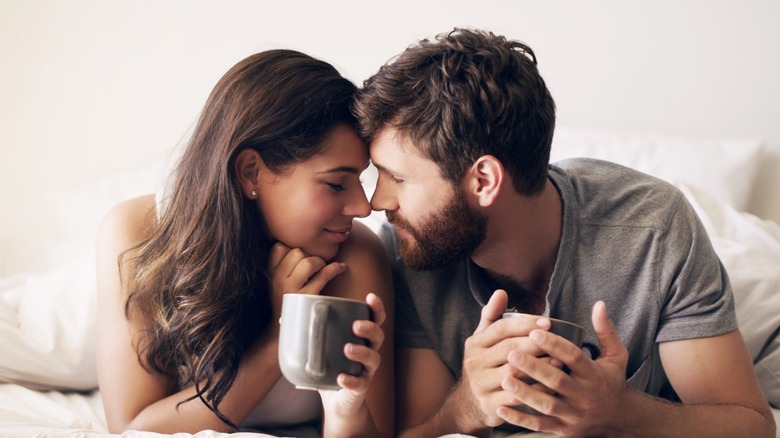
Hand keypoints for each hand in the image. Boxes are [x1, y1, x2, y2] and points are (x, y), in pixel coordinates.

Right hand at [267, 242, 346, 319]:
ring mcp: (292, 290)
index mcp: (270, 274)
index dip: (293, 248)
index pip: (279, 247)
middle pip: (296, 252)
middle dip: (309, 254)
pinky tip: (341, 268)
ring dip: (320, 262)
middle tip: (314, 264)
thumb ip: (283, 265)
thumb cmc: (287, 302)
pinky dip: (335, 268)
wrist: (285, 331)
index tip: (301, 255)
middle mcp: (278, 281)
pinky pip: (323, 275)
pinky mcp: (307, 298)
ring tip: (323, 268)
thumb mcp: (277, 283)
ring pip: (309, 262)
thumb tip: (302, 246)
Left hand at [319, 293, 385, 415]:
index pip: (375, 319)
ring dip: (362, 352)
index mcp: (361, 338)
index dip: (376, 307)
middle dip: (370, 328)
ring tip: (347, 349)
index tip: (370, 296)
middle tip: (356, 325)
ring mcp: (366, 370)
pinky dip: (351, 380)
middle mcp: (369, 351)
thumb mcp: (321, 350)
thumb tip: (283, 319)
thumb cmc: (330, 369)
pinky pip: (360, 383)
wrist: (336, 402)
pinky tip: (341, 378)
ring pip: (374, 358)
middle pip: (378, 336)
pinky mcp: (361, 388)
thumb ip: (307, 334)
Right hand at [457, 290, 552, 428]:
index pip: (500, 329)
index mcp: (475, 344)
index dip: (524, 324)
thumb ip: (491, 316)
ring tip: (559, 362)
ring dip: (537, 367)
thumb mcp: (482, 341)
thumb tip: (501, 292)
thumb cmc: (483, 365)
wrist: (468, 404)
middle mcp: (474, 363)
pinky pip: (516, 397)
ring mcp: (480, 385)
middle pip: (508, 350)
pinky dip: (535, 392)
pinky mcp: (489, 405)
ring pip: (513, 373)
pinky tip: (552, 387)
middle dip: (534, 344)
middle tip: (557, 341)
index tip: (548, 321)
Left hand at [497, 300, 629, 435]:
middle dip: (534, 367)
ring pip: (547, 405)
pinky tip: (502, 410)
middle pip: (557, 381)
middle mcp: (585, 396)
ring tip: (505, 379)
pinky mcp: (563, 429)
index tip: (534, 331)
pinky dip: (521, 419)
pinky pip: (540, 426)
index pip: (574, 357)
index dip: (554, 344)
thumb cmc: (611, 381)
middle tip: (512, 353)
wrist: (619, 419)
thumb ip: (606, 330)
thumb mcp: (616, 356)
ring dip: (525, 393)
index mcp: (594, 375)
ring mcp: (573, 415)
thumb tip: (599, 304)